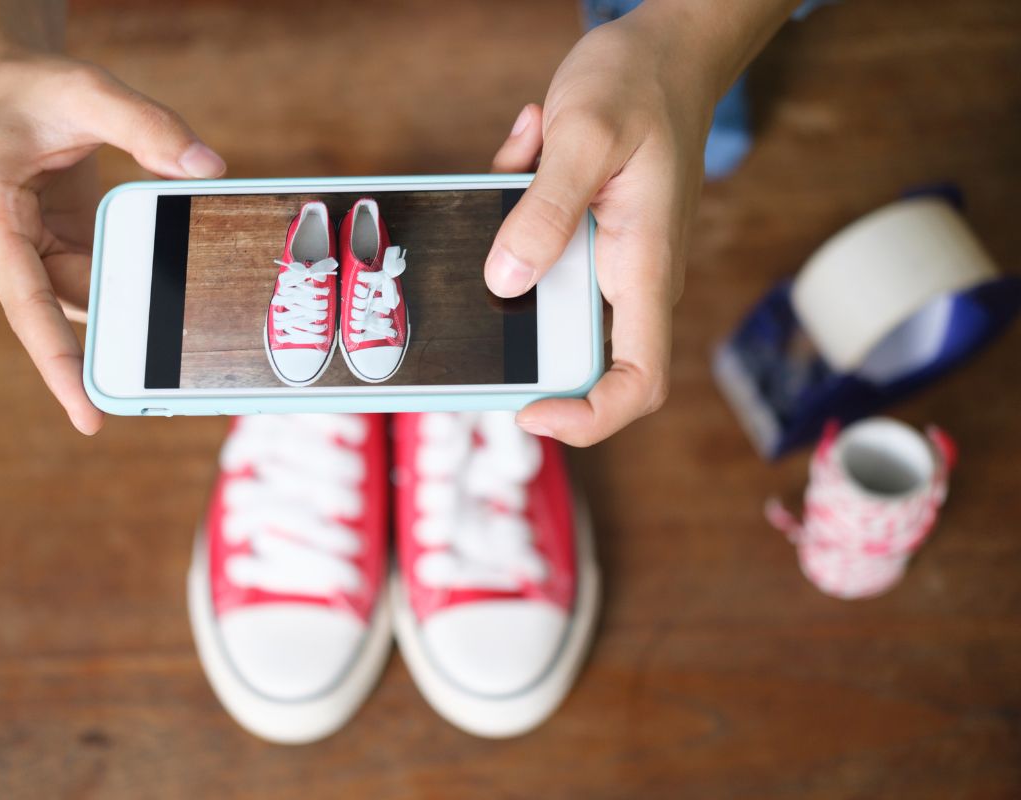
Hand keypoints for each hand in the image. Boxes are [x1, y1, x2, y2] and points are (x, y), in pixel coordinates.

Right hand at [0, 55, 225, 433]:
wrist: (8, 91)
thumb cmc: (37, 91)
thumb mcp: (89, 90)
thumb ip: (148, 126)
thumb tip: (210, 168)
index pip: (28, 306)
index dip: (59, 365)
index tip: (89, 416)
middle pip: (76, 305)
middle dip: (131, 309)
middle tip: (183, 313)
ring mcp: (25, 267)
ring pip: (94, 300)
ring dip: (136, 292)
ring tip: (177, 276)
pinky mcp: (52, 266)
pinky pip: (101, 288)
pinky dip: (135, 282)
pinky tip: (163, 271)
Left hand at [487, 2, 789, 445]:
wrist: (667, 49)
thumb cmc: (643, 85)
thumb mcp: (584, 137)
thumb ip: (546, 212)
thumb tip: (506, 282)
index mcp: (645, 268)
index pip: (639, 380)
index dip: (589, 417)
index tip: (531, 411)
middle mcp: (630, 277)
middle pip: (576, 349)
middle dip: (520, 325)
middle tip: (484, 271)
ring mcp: (607, 259)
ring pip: (544, 293)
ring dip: (511, 249)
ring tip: (519, 166)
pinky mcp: (584, 237)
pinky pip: (535, 249)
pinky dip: (513, 211)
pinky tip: (526, 149)